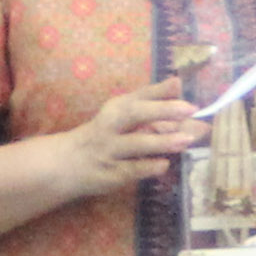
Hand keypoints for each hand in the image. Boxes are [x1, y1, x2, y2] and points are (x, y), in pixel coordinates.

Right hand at [55, 78, 207, 197]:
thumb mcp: (121, 114)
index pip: (138, 95)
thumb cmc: (104, 135)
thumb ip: (150, 99)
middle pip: (133, 113)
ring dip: (161, 141)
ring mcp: (108, 150)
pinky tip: (164, 165)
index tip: (181, 85)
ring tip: (186, 139)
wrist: (66, 164)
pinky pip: (130, 170)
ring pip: (134, 144)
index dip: (160, 91)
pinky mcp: (109, 174)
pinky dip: (147, 167)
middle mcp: (110, 126)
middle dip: (161, 110)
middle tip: (189, 109)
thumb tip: (178, 82)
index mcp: (115, 108)